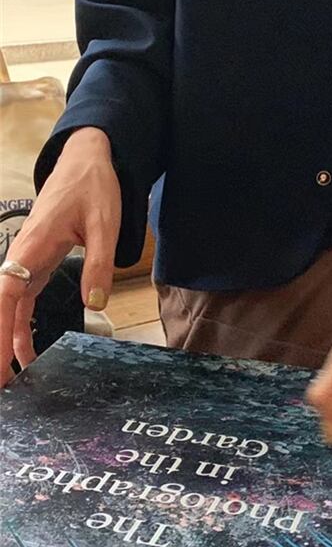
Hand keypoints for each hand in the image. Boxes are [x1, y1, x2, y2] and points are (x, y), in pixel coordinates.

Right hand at [0, 127, 120, 386]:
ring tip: (9, 379)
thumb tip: (95, 304)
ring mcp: (27, 261)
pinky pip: (22, 301)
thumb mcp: (104, 224)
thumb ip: (99, 264)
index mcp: (32, 247)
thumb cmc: (93, 187)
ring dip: (5, 341)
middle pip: (0, 308)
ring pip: (8, 308)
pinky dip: (20, 326)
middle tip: (0, 386)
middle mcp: (22, 257)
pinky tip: (26, 353)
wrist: (87, 160)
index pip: (5, 296)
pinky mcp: (37, 264)